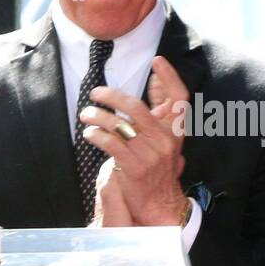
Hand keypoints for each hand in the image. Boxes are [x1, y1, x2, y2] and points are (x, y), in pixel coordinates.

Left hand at [78, 56, 188, 225]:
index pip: (179, 98)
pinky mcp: (134, 167)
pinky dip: (96, 135)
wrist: (158, 204)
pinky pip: (111, 143)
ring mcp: (150, 153)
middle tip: (96, 92)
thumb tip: (155, 82)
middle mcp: (165, 139)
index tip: (157, 61)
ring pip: (120, 125)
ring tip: (85, 114)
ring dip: (98, 116)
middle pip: (137, 107)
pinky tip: (88, 133)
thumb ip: (159, 113)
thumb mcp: (163, 139)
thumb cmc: (157, 168)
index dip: (170, 77)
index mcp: (175, 131)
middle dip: (113, 96)